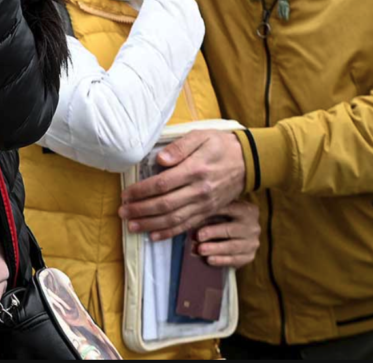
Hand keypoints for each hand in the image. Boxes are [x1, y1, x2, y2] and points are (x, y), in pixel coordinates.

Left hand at [119, 130, 245, 241]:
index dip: (141, 191)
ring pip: (174, 219)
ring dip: (151, 225)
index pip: (162, 184)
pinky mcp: (209, 212)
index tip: (125, 194)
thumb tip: (159, 160)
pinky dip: (170, 233)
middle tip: (122, 213)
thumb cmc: (221, 145)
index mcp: (194, 170)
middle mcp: (199, 190)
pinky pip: (187, 226)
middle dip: (141, 210)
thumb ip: (179, 147)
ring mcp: (205, 204)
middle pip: (165, 205)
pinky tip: (154, 236)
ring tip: (132, 227)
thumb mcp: (201, 136)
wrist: (250, 161)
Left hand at [195, 199, 259, 267]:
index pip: (230, 209)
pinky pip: (235, 260)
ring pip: (233, 246)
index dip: (213, 212)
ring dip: (215, 249)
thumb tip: (193, 219)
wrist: (240, 236)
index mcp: (247, 210)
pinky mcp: (249, 256)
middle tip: (198, 236)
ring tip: (201, 250)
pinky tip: (210, 259)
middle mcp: (253, 227)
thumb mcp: (222, 211)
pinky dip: (221, 260)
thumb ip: (211, 213)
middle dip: (213, 233)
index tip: (199, 216)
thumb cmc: (227, 219)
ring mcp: (252, 243)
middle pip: (231, 229)